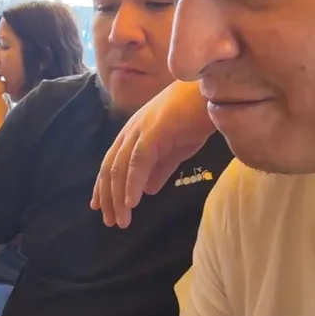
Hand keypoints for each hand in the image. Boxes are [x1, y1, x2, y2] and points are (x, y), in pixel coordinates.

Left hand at [92, 81, 213, 227]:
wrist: (213, 93)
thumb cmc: (196, 116)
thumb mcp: (176, 149)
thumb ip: (160, 168)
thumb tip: (146, 191)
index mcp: (134, 133)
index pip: (112, 163)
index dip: (105, 186)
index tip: (102, 208)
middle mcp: (131, 131)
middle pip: (110, 168)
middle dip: (108, 197)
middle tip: (110, 221)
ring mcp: (141, 131)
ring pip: (121, 169)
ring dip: (119, 197)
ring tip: (121, 220)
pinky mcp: (154, 133)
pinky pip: (138, 162)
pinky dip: (132, 184)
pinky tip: (131, 203)